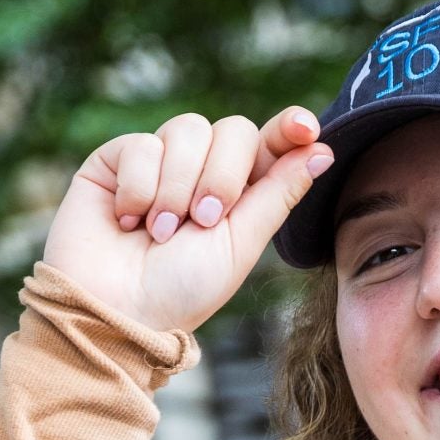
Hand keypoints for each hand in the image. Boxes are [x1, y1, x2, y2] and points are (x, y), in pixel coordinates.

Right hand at [40, 106, 331, 336]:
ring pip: (187, 130)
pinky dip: (138, 187)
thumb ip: (278, 194)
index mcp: (238, 193)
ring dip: (176, 187)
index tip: (305, 129)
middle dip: (221, 176)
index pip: (270, 143)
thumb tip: (324, 149)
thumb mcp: (240, 246)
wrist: (114, 311)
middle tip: (202, 221)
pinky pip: (141, 144)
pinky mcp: (115, 160)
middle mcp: (200, 170)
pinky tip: (127, 220)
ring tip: (159, 232)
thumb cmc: (180, 291)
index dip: (289, 129)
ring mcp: (158, 161)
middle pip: (232, 130)